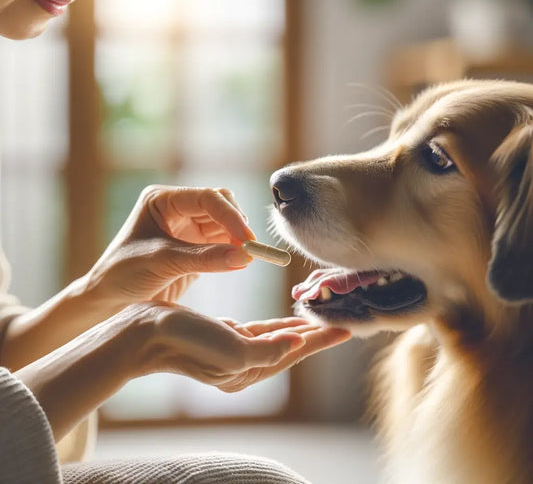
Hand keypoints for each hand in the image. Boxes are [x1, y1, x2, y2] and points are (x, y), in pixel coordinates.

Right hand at [15, 303, 350, 441]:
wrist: (144, 335)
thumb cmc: (186, 341)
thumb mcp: (230, 348)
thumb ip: (266, 351)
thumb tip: (293, 348)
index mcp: (247, 371)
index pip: (293, 354)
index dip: (319, 341)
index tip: (345, 329)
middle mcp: (242, 366)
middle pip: (288, 348)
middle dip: (314, 336)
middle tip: (340, 322)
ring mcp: (232, 353)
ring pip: (275, 340)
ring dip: (297, 330)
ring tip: (319, 321)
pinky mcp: (222, 339)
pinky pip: (257, 333)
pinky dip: (274, 327)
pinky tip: (286, 322)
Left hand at [85, 186, 255, 311]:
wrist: (108, 300)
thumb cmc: (122, 274)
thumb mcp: (162, 262)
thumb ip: (204, 258)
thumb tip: (244, 256)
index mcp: (163, 200)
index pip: (207, 198)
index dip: (230, 216)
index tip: (247, 239)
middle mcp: (177, 208)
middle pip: (221, 206)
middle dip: (236, 225)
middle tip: (249, 249)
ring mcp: (188, 226)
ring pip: (225, 224)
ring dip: (237, 238)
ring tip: (245, 257)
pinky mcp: (195, 246)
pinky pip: (222, 242)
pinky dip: (233, 250)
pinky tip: (237, 261)